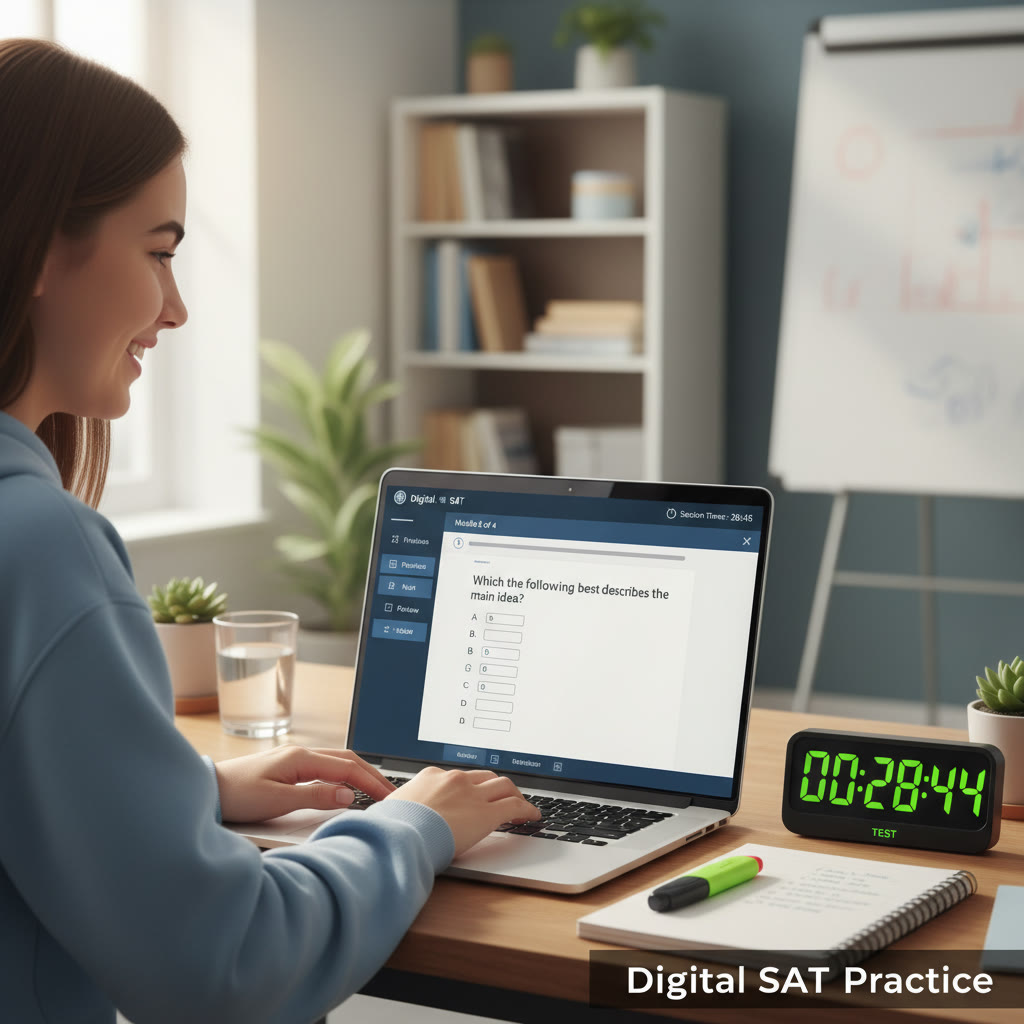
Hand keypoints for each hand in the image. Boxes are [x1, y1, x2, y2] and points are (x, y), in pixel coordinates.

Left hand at [213, 746, 395, 822]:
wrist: (205, 791)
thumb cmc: (236, 796)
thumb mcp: (277, 801)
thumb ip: (315, 797)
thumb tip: (348, 795)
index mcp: (300, 758)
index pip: (347, 767)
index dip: (371, 782)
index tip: (390, 797)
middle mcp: (299, 754)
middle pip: (346, 759)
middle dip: (371, 774)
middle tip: (390, 793)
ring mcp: (292, 759)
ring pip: (336, 761)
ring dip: (357, 773)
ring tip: (374, 789)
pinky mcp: (286, 768)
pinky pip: (324, 767)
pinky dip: (342, 774)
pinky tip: (345, 786)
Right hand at [385, 767, 539, 856]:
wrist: (399, 835)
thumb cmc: (391, 828)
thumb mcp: (392, 811)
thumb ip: (402, 809)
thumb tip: (394, 818)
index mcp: (432, 776)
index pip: (458, 777)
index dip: (470, 787)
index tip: (473, 795)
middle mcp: (455, 780)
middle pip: (485, 776)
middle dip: (496, 785)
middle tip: (503, 795)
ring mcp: (472, 794)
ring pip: (504, 785)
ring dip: (515, 794)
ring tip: (521, 804)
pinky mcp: (487, 813)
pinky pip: (515, 806)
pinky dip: (527, 809)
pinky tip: (532, 816)